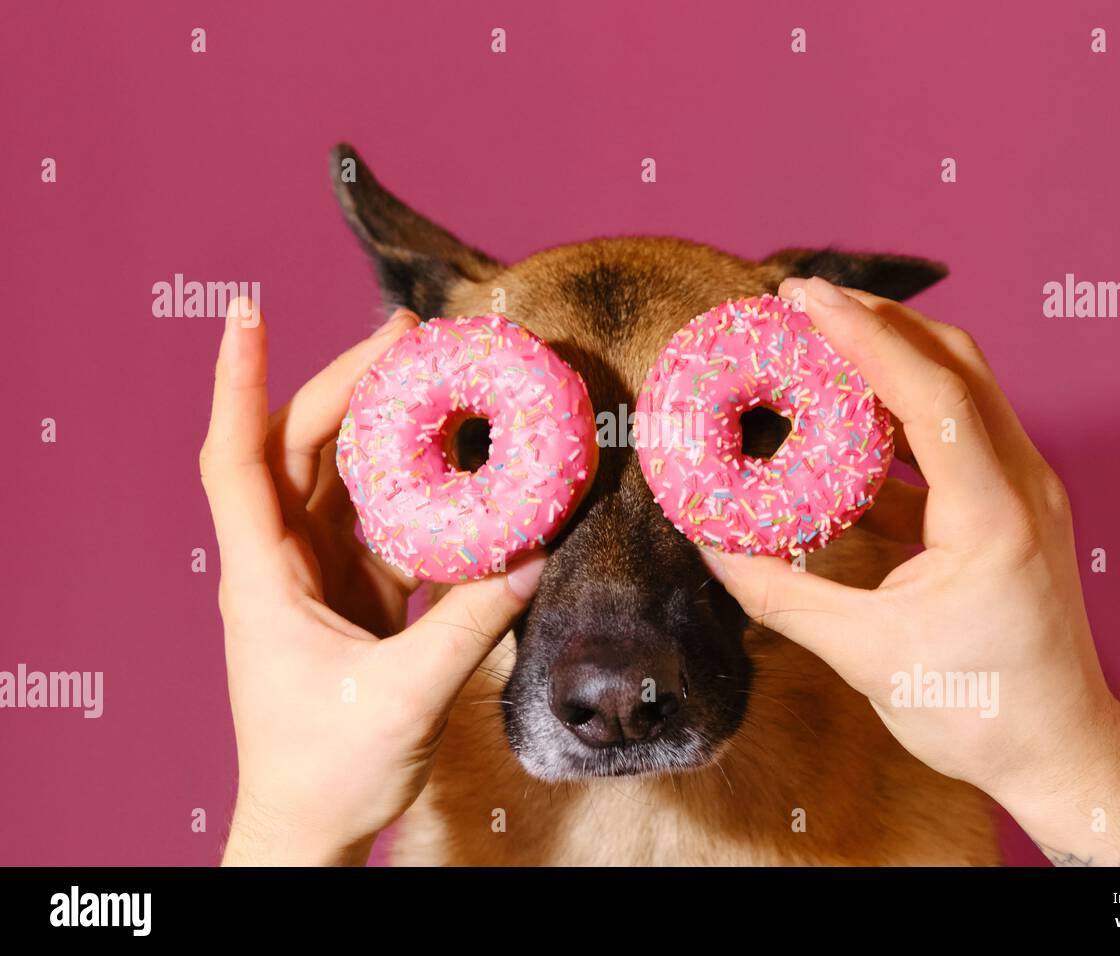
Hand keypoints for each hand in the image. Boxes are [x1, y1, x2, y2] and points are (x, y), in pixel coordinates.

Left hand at [200, 299, 545, 864]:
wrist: (309, 823)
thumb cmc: (326, 769)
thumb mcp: (403, 696)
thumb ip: (471, 624)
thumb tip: (535, 558)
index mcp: (264, 575)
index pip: (234, 458)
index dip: (236, 380)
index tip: (245, 311)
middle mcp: (283, 561)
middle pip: (303, 447)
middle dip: (347, 382)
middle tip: (409, 333)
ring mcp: (319, 575)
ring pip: (346, 476)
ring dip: (385, 427)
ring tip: (439, 379)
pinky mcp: (356, 593)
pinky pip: (386, 521)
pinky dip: (420, 489)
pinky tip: (461, 464)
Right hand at [701, 277, 1119, 864]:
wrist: (1060, 749)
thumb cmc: (976, 711)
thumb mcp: (865, 656)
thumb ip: (781, 594)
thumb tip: (709, 544)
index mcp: (995, 517)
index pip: (931, 394)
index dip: (864, 337)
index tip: (803, 297)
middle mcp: (1023, 486)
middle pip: (955, 364)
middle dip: (877, 321)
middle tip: (801, 303)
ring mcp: (1026, 491)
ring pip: (963, 388)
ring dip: (892, 357)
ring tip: (818, 345)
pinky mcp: (1013, 506)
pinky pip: (958, 432)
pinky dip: (903, 410)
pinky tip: (847, 420)